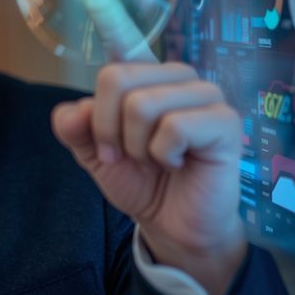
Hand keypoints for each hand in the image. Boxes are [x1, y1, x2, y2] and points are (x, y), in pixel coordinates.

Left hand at [51, 62, 246, 293]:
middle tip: (130, 157)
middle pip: (118, 79)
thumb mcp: (95, 154)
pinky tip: (178, 163)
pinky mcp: (225, 121)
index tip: (108, 146)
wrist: (173, 225)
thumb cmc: (142, 181)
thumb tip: (70, 113)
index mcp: (149, 75)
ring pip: (142, 103)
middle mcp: (178, 77)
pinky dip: (164, 154)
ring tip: (156, 160)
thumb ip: (75, 129)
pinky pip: (175, 126)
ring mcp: (205, 95)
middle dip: (110, 130)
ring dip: (138, 146)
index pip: (109, 70)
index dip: (98, 114)